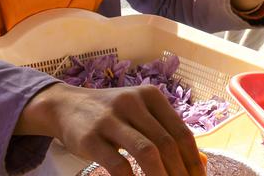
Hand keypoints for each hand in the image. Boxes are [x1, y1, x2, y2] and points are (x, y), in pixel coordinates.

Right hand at [17, 83, 204, 175]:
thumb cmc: (110, 113)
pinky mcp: (91, 137)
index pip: (181, 132)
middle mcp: (133, 103)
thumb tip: (197, 163)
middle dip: (180, 173)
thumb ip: (163, 131)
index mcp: (150, 96)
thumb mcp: (138, 113)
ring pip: (147, 152)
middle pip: (167, 144)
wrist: (66, 105)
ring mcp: (110, 119)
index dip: (193, 161)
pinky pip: (118, 165)